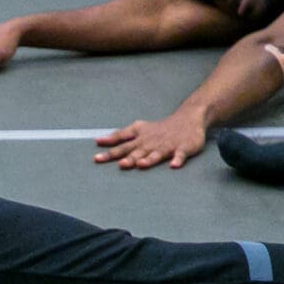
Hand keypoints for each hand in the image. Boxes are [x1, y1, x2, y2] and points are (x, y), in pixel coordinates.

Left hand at [93, 111, 207, 169]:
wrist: (187, 118)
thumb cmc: (159, 128)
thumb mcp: (137, 128)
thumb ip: (119, 135)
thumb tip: (98, 140)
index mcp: (140, 138)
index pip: (122, 145)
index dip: (109, 151)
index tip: (96, 158)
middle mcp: (151, 142)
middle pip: (138, 151)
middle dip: (129, 158)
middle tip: (120, 164)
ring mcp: (167, 145)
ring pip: (157, 153)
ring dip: (149, 159)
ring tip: (141, 164)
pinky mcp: (183, 147)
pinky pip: (180, 155)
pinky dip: (177, 160)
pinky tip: (174, 166)